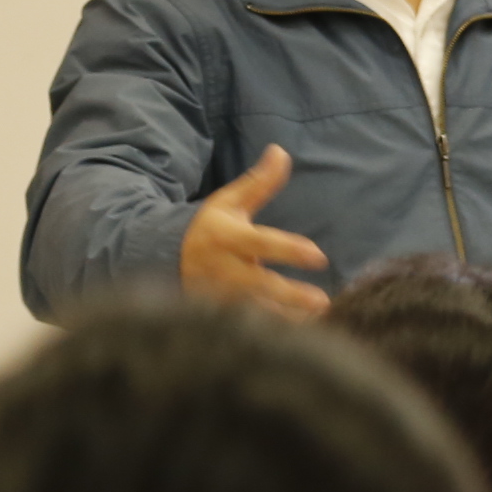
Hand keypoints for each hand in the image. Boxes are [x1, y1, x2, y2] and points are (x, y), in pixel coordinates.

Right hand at [178, 144, 330, 319]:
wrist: (168, 259)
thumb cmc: (210, 228)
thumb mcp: (229, 202)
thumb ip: (259, 182)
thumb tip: (282, 151)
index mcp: (227, 239)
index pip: (262, 243)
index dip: (289, 250)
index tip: (319, 256)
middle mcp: (223, 270)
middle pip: (258, 286)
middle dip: (290, 296)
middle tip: (323, 302)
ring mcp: (218, 298)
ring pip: (254, 314)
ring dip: (285, 321)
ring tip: (319, 326)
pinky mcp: (218, 318)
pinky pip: (248, 329)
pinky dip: (272, 336)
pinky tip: (302, 340)